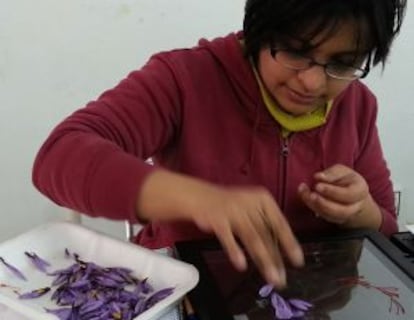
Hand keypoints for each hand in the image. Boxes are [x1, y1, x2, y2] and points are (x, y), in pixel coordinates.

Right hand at [137, 171, 303, 287]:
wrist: (202, 197)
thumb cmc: (232, 206)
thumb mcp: (252, 209)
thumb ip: (266, 225)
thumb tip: (283, 252)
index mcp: (262, 199)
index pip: (280, 222)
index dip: (289, 242)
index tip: (298, 260)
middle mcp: (249, 203)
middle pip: (266, 234)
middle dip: (275, 258)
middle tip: (282, 279)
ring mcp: (233, 210)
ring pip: (252, 237)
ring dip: (262, 259)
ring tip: (271, 277)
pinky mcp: (217, 219)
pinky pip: (228, 237)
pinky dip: (235, 251)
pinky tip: (241, 265)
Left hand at [297, 164, 381, 227]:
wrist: (347, 189)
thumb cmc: (343, 178)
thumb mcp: (341, 170)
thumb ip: (332, 173)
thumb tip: (319, 176)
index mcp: (360, 190)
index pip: (349, 194)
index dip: (332, 191)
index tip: (317, 184)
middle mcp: (356, 206)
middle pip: (342, 210)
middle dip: (324, 203)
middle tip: (310, 194)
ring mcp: (346, 215)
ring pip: (332, 216)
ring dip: (317, 206)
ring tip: (306, 195)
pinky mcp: (335, 219)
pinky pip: (325, 217)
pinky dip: (314, 208)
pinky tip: (305, 197)